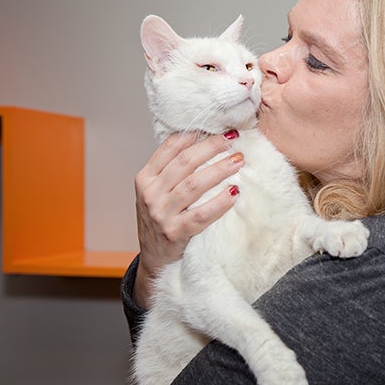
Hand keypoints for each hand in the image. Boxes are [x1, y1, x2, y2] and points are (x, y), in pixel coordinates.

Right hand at [133, 131, 243, 307]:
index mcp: (145, 178)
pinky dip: (220, 202)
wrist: (154, 259)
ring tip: (238, 160)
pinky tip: (235, 192)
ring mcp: (161, 214)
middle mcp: (150, 194)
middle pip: (185, 163)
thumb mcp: (157, 192)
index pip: (170, 148)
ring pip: (194, 185)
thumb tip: (204, 141)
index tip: (215, 126)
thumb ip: (172, 170)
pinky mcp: (175, 232)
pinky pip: (201, 214)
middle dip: (211, 147)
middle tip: (232, 138)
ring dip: (219, 170)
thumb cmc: (161, 220)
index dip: (194, 134)